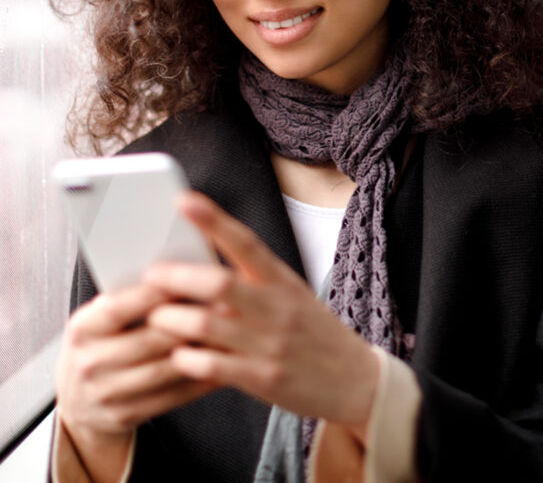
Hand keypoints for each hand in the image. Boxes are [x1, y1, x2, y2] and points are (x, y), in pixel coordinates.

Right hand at [55, 284, 216, 480]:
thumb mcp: (100, 317)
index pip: (120, 308)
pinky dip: (202, 379)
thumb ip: (129, 297)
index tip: (190, 277)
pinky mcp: (126, 415)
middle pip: (149, 340)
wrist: (80, 399)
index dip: (156, 293)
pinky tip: (224, 363)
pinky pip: (173, 396)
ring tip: (231, 332)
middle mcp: (89, 363)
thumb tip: (176, 272)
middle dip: (191, 321)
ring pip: (165, 369)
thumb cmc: (100, 343)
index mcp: (82, 329)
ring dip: (202, 351)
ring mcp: (106, 393)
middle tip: (225, 305)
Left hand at [144, 191, 379, 439]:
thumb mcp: (292, 296)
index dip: (212, 219)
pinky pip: (212, 366)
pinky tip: (178, 356)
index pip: (245, 241)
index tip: (183, 200)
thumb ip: (253, 282)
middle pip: (217, 282)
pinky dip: (187, 359)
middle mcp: (276, 307)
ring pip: (206, 324)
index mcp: (282, 280)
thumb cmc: (314, 332)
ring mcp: (270, 343)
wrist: (354, 379)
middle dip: (176, 277)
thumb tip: (200, 267)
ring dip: (171, 320)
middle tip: (150, 275)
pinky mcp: (263, 379)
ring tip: (154, 318)